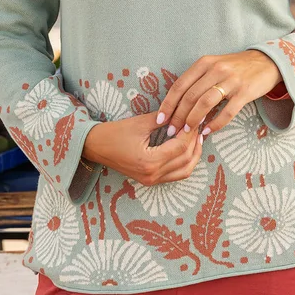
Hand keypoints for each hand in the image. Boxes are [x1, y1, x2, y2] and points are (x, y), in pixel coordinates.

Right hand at [83, 110, 203, 185]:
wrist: (96, 147)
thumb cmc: (115, 132)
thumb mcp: (141, 123)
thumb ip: (164, 119)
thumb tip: (184, 113)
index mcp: (150, 161)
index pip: (181, 147)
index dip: (191, 132)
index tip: (196, 118)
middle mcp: (153, 175)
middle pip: (186, 160)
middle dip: (195, 142)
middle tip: (199, 125)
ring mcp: (152, 180)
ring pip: (184, 171)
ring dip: (194, 155)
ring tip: (197, 137)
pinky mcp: (150, 180)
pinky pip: (175, 175)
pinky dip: (185, 162)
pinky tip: (187, 148)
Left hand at [155, 51, 282, 140]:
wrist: (265, 62)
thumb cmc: (235, 68)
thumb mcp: (214, 66)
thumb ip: (197, 81)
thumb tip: (177, 105)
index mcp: (204, 63)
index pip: (180, 85)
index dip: (168, 104)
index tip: (160, 119)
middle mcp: (216, 69)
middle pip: (190, 96)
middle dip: (178, 116)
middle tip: (171, 131)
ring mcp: (231, 81)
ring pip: (205, 103)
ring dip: (193, 120)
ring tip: (186, 132)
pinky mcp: (245, 92)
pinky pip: (227, 112)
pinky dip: (215, 124)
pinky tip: (207, 131)